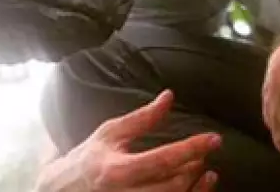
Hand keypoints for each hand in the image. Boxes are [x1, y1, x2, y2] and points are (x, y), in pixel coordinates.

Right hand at [37, 90, 219, 191]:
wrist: (64, 190)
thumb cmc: (89, 158)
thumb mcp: (110, 133)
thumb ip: (141, 119)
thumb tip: (168, 97)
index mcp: (116, 170)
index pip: (162, 159)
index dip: (191, 148)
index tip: (214, 139)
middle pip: (173, 184)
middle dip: (194, 166)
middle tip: (204, 150)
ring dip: (196, 185)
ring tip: (205, 168)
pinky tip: (200, 184)